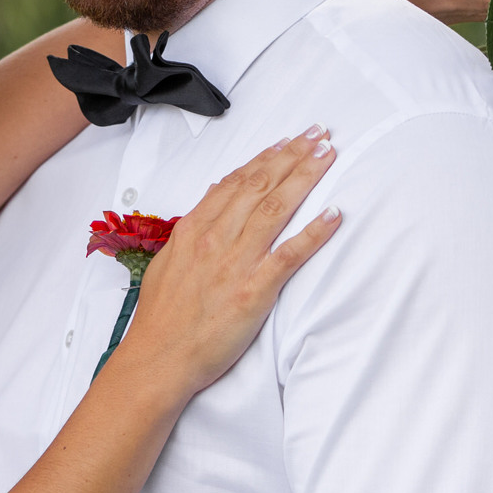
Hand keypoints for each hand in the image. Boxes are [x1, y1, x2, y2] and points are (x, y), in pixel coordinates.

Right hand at [126, 128, 341, 392]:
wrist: (158, 358)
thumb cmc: (162, 318)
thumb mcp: (168, 262)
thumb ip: (192, 229)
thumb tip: (212, 198)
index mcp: (193, 230)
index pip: (235, 183)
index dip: (265, 158)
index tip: (287, 141)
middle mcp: (215, 239)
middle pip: (260, 186)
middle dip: (292, 155)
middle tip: (318, 134)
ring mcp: (235, 263)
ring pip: (276, 208)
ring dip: (305, 177)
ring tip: (328, 155)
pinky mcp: (253, 291)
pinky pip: (289, 255)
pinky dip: (314, 232)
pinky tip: (334, 214)